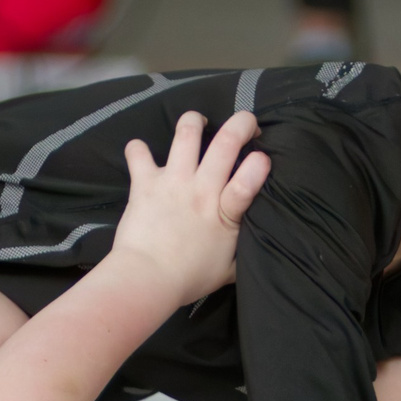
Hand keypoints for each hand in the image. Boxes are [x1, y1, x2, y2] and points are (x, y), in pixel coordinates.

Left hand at [109, 110, 270, 303]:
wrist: (146, 279)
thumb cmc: (188, 278)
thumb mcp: (229, 269)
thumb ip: (242, 249)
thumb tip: (254, 243)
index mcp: (226, 211)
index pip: (250, 176)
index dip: (260, 163)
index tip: (263, 158)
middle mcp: (202, 188)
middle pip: (227, 142)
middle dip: (242, 123)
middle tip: (245, 123)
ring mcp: (173, 181)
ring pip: (187, 132)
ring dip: (194, 121)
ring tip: (198, 122)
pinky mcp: (145, 182)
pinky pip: (138, 152)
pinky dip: (138, 149)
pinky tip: (141, 153)